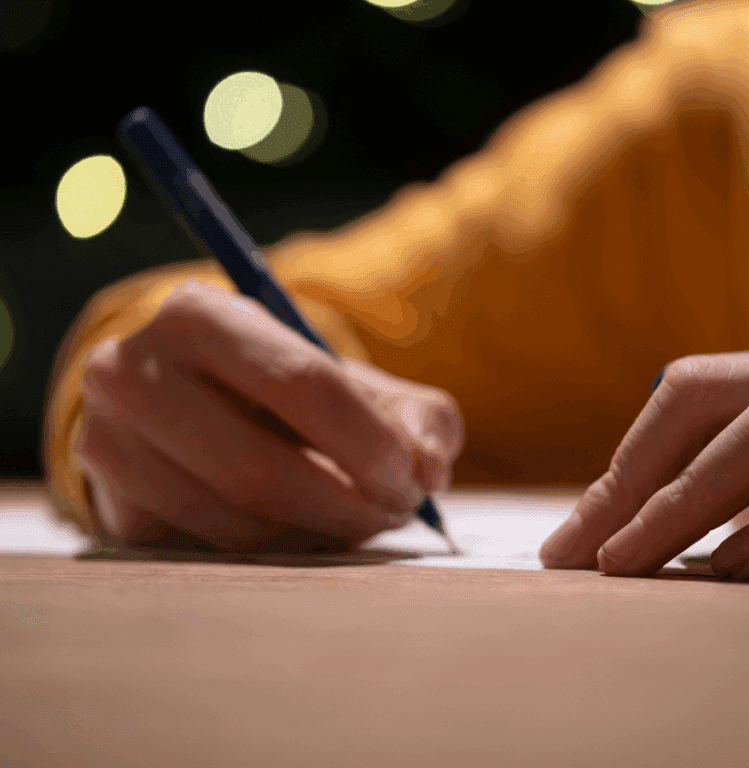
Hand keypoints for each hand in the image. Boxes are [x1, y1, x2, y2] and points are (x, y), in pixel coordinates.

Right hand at [79, 281, 463, 551]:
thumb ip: (413, 415)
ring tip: (360, 519)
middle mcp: (133, 372)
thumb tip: (430, 468)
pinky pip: (211, 551)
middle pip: (260, 469)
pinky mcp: (113, 507)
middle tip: (395, 513)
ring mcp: (110, 444)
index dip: (371, 443)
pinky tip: (309, 531)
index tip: (414, 480)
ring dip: (319, 534)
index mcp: (200, 316)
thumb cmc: (285, 392)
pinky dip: (279, 552)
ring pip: (236, 521)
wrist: (191, 407)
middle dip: (347, 504)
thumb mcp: (353, 381)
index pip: (305, 383)